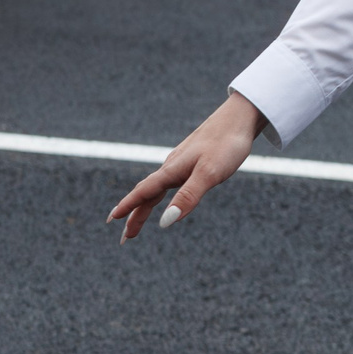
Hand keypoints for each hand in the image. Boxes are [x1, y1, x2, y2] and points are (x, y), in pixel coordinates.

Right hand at [108, 92, 262, 239]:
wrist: (242, 116)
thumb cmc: (226, 143)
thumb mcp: (209, 173)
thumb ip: (188, 197)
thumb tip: (164, 223)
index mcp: (172, 170)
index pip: (143, 192)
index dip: (127, 207)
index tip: (110, 220)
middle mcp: (172, 166)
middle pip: (148, 194)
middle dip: (134, 214)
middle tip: (126, 237)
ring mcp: (182, 162)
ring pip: (158, 187)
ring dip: (146, 206)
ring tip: (138, 221)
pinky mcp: (193, 159)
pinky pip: (169, 181)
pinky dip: (160, 193)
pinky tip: (166, 195)